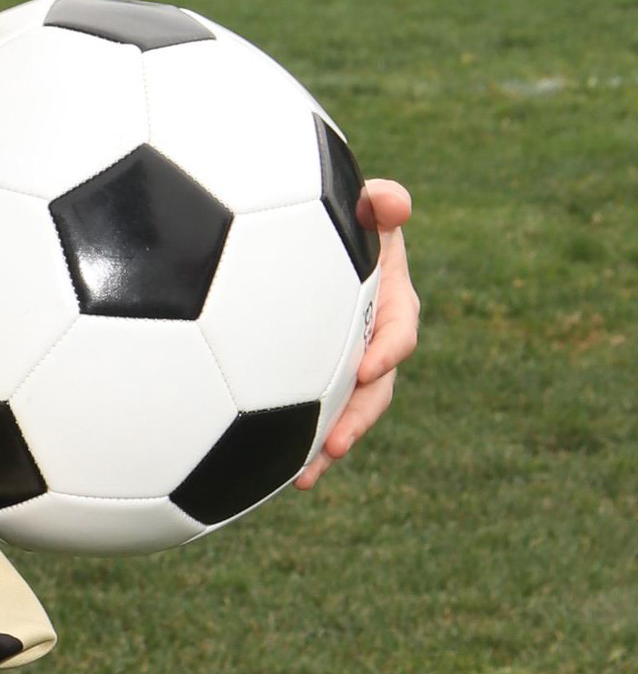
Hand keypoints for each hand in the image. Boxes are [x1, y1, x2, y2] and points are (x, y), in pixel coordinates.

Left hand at [294, 179, 418, 488]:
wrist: (293, 228)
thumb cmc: (328, 211)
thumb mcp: (357, 201)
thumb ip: (378, 200)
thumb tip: (393, 200)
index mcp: (389, 301)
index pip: (399, 329)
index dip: (389, 350)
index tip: (368, 368)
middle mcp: (371, 339)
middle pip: (376, 386)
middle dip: (360, 416)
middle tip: (338, 442)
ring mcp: (343, 361)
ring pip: (345, 410)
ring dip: (330, 443)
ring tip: (308, 473)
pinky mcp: (311, 377)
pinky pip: (311, 414)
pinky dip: (299, 443)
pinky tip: (274, 473)